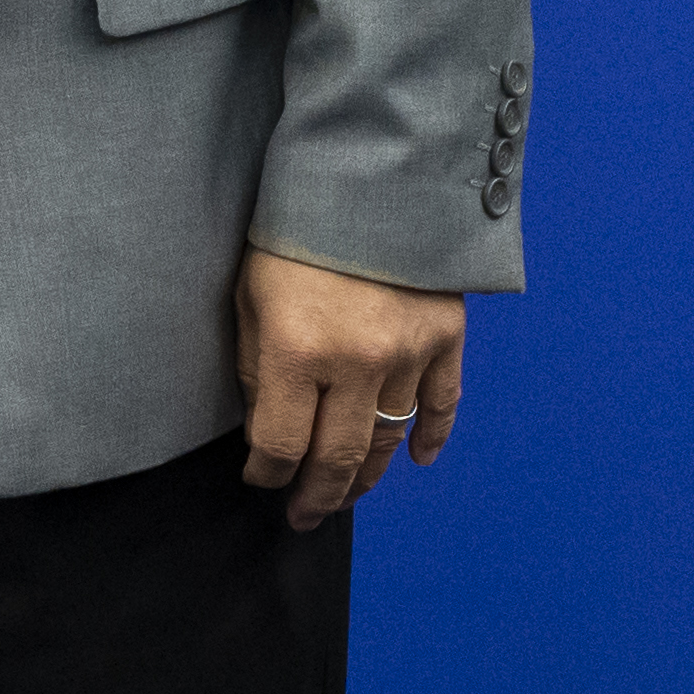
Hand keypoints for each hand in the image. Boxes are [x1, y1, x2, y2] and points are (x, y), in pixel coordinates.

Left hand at [234, 246, 462, 528]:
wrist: (366, 177)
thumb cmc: (289, 232)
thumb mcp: (248, 293)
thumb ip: (254, 362)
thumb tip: (262, 422)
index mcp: (295, 350)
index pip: (280, 442)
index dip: (267, 472)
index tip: (259, 482)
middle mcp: (355, 362)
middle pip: (336, 456)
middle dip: (316, 495)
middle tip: (302, 516)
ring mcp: (407, 353)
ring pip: (387, 439)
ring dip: (365, 476)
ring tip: (344, 498)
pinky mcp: (445, 338)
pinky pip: (442, 404)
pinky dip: (431, 437)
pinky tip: (416, 461)